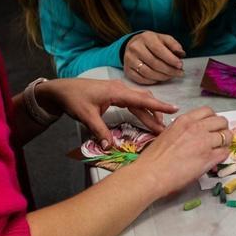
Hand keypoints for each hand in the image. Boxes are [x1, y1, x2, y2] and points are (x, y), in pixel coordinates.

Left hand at [35, 78, 176, 146]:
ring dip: (149, 112)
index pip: (142, 99)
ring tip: (158, 125)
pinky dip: (141, 109)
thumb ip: (99, 130)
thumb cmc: (74, 99)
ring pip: (139, 100)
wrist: (61, 90)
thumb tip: (110, 146)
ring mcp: (118, 90)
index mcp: (116, 91)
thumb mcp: (86, 116)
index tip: (174, 109)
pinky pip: (133, 101)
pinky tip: (144, 117)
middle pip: (144, 100)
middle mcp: (120, 89)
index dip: (158, 105)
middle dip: (156, 113)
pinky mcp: (115, 94)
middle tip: (166, 127)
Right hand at [123, 30, 184, 84]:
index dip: (171, 59)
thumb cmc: (151, 42)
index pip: (159, 50)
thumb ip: (173, 45)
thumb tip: (181, 54)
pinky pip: (141, 79)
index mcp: (146, 38)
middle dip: (169, 70)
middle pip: (154, 63)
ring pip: (148, 73)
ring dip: (162, 77)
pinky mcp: (127, 70)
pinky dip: (152, 81)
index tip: (180, 65)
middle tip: (179, 73)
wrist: (133, 44)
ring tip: (171, 76)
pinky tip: (160, 79)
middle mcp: (135, 48)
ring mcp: (129, 59)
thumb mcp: (163, 39)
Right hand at [133, 107, 231, 195]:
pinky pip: (225, 152)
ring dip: (225, 142)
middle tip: (219, 137)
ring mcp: (205, 142)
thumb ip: (184, 130)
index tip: (212, 126)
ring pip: (227, 136)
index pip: (208, 111)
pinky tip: (217, 159)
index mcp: (185, 120)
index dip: (212, 119)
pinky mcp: (209, 158)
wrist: (151, 173)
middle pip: (221, 121)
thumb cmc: (154, 158)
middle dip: (222, 129)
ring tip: (219, 149)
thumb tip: (194, 134)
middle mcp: (197, 128)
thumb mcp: (168, 133)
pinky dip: (223, 155)